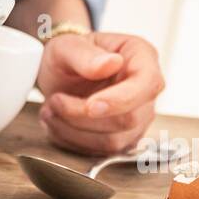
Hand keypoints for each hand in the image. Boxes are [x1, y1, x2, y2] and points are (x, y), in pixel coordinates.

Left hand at [36, 32, 163, 154]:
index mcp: (141, 56)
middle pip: (129, 118)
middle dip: (84, 115)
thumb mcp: (67, 46)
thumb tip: (111, 63)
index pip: (147, 83)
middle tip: (55, 100)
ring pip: (114, 141)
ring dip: (74, 130)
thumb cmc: (69, 55)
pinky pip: (101, 152)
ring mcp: (138, 117)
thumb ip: (86, 55)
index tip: (90, 105)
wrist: (60, 74)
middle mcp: (146, 89)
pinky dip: (72, 141)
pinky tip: (57, 122)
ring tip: (51, 109)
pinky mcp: (124, 139)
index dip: (121, 99)